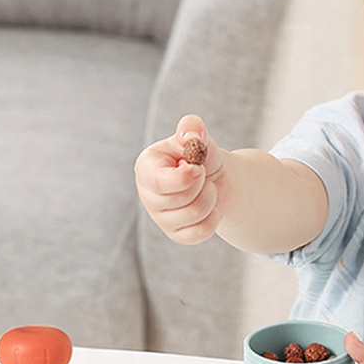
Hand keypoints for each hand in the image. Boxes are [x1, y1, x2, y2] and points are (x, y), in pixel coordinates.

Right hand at [134, 114, 225, 244]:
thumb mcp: (198, 136)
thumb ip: (192, 128)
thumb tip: (190, 136)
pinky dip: (215, 215)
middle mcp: (148, 196)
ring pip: (196, 214)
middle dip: (202, 183)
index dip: (184, 178)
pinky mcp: (178, 235)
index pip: (159, 183)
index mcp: (146, 169)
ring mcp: (162, 219)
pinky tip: (209, 204)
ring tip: (206, 186)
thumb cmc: (201, 155)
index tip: (199, 168)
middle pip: (183, 199)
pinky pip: (202, 231)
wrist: (217, 177)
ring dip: (211, 196)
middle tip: (201, 173)